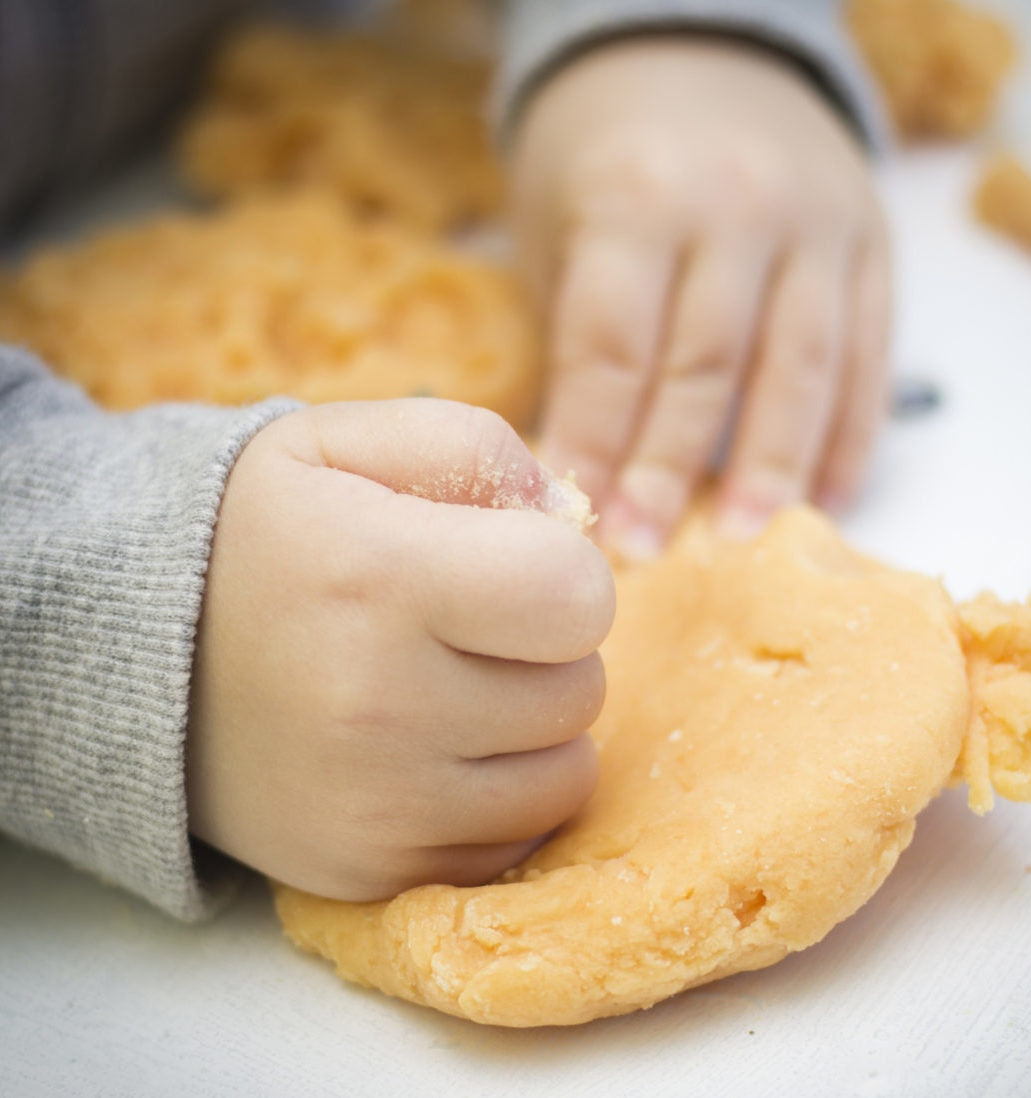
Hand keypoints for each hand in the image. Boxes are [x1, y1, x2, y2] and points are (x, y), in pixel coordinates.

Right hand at [185, 400, 613, 900]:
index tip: (512, 563)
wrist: (137, 661)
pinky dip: (503, 793)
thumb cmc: (264, 536)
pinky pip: (519, 838)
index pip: (577, 596)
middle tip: (472, 627)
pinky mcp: (371, 873)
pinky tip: (441, 748)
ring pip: (566, 772)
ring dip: (537, 725)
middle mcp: (378, 705)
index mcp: (378, 578)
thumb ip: (474, 448)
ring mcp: (375, 806)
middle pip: (579, 687)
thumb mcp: (345, 443)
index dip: (565, 571)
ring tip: (458, 684)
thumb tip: (573, 517)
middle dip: (548, 648)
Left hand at [511, 36, 890, 555]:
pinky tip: (826, 495)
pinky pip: (868, 352)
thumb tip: (576, 469)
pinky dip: (850, 432)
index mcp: (639, 197)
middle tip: (645, 549)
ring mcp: (817, 224)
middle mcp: (737, 207)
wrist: (703, 46)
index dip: (596, 440)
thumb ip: (576, 333)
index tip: (578, 515)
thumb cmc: (608, 153)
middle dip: (671, 468)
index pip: (614, 346)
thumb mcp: (562, 221)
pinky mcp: (873, 242)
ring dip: (773, 467)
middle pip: (707, 366)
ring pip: (801, 367)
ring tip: (743, 540)